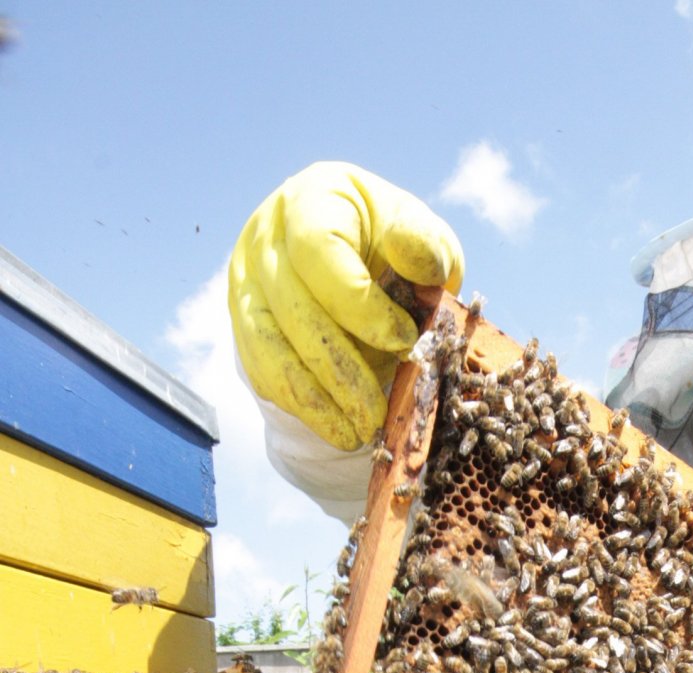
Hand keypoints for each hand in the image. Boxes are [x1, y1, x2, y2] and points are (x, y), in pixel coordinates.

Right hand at [229, 162, 463, 449]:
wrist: (356, 264)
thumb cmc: (396, 251)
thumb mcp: (424, 239)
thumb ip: (426, 249)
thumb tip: (418, 263)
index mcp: (314, 197)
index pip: (318, 249)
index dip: (358, 303)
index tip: (404, 341)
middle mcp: (267, 234)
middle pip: (291, 306)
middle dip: (339, 367)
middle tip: (377, 411)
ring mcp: (246, 281)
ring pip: (268, 347)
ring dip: (316, 399)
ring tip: (357, 433)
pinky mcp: (243, 324)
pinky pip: (263, 371)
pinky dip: (302, 406)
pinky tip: (337, 428)